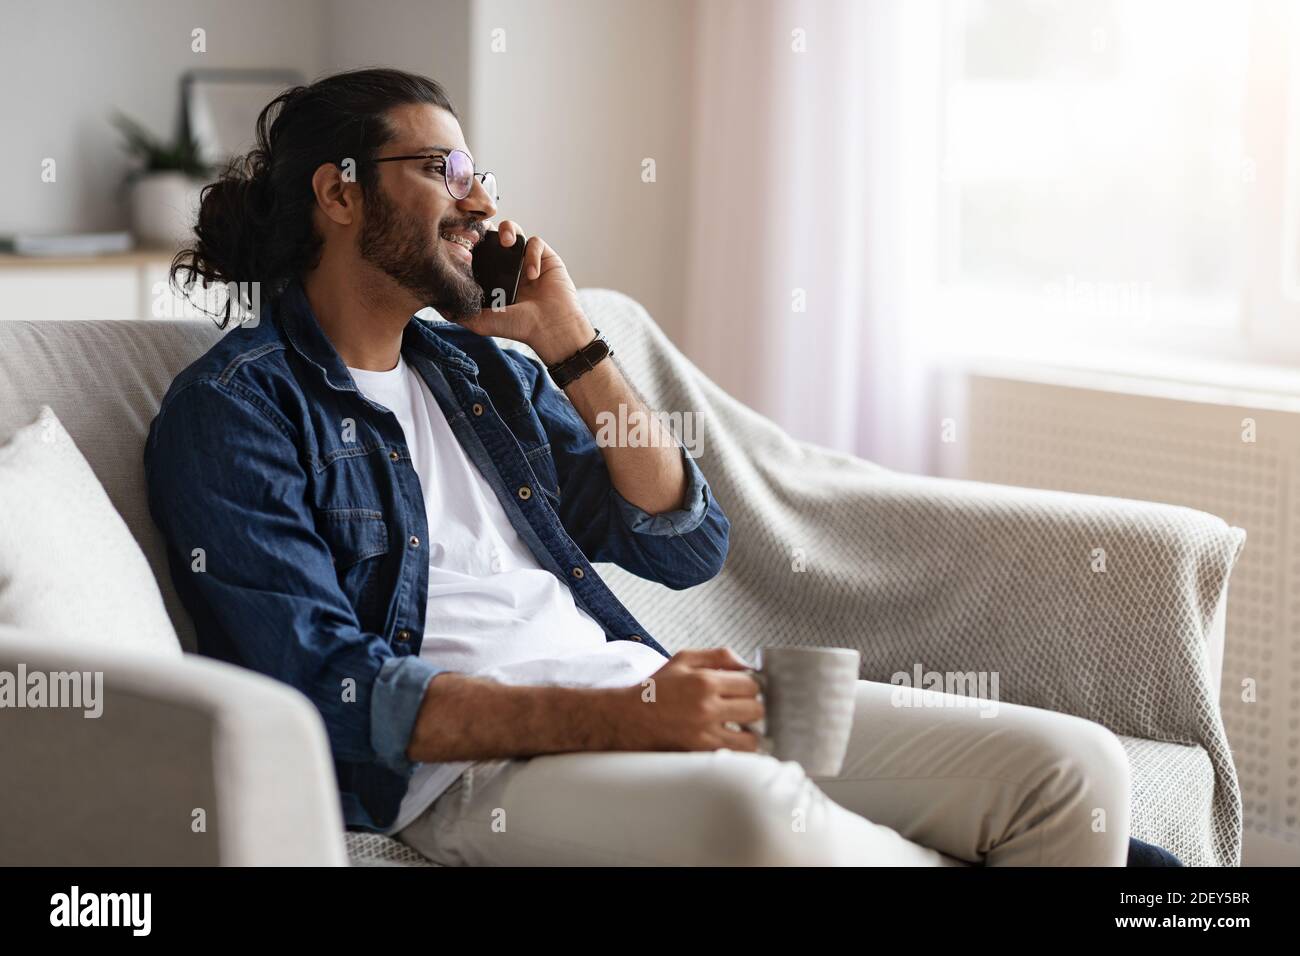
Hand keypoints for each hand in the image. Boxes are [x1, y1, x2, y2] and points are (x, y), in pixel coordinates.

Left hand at [459, 220, 594, 364]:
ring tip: (507, 243)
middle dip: (485, 229)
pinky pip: (535, 242)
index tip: (463, 242)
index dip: (469, 241)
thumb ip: (460, 313)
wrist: (550, 328)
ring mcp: (526, 258)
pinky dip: (531, 254)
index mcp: (492, 275)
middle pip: (492, 234)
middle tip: (481, 234)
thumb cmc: (519, 327)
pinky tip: (532, 275)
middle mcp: (507, 265)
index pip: (476, 250)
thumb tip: (437, 302)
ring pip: (513, 230)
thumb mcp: (482, 322)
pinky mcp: (545, 256)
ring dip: (508, 231)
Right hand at [604, 648, 764, 752]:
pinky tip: (731, 741)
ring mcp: (703, 733)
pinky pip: (734, 756)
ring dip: (750, 733)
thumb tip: (747, 664)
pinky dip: (738, 750)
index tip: (744, 691)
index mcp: (704, 681)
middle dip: (753, 708)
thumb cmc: (656, 688)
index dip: (751, 687)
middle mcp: (706, 707)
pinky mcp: (698, 753)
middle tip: (742, 709)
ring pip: (752, 738)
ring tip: (741, 728)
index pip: (752, 685)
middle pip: (756, 710)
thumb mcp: (683, 659)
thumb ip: (718, 656)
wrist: (627, 718)